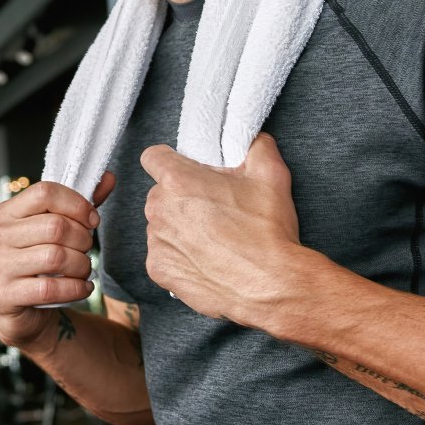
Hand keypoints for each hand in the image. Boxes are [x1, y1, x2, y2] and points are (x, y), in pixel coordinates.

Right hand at [0, 172, 114, 349]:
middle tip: (86, 249)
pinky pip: (50, 289)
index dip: (77, 204)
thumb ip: (80, 205)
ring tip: (84, 269)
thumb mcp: (57, 230)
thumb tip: (108, 177)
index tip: (92, 220)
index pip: (45, 192)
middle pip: (55, 226)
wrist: (20, 309)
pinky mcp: (4, 296)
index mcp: (7, 212)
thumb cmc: (41, 263)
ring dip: (81, 265)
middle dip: (82, 239)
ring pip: (56, 257)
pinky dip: (75, 289)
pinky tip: (82, 288)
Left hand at [140, 133, 300, 322]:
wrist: (271, 285)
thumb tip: (253, 138)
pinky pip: (163, 255)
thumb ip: (256, 146)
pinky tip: (206, 260)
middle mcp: (159, 209)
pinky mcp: (159, 270)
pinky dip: (180, 257)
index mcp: (178, 180)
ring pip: (162, 225)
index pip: (153, 158)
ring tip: (214, 239)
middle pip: (161, 194)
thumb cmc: (267, 231)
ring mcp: (156, 241)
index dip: (169, 161)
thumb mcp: (271, 175)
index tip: (184, 171)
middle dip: (182, 198)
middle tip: (214, 209)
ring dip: (180, 228)